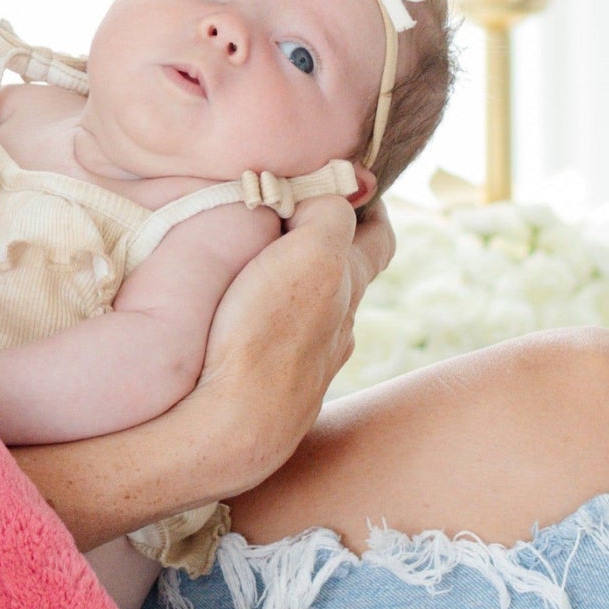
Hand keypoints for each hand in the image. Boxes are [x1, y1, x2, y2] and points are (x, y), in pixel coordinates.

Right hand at [180, 194, 395, 499]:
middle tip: (294, 212)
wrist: (231, 428)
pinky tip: (242, 320)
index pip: (377, 235)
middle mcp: (340, 328)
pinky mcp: (274, 391)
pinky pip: (282, 342)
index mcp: (349, 286)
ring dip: (296, 282)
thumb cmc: (268, 334)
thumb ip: (327, 214)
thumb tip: (333, 192)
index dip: (366, 203)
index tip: (343, 180)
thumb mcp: (311, 253)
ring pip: (314, 311)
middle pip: (347, 273)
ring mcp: (308, 365)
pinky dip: (271, 319)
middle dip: (328, 240)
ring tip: (258, 260)